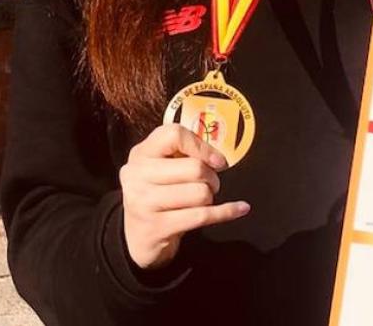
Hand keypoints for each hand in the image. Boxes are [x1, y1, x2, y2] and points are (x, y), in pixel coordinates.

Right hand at [119, 123, 250, 269]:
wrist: (134, 238)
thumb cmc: (155, 196)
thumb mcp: (158, 168)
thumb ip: (181, 154)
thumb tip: (218, 157)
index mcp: (141, 154)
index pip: (174, 135)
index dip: (201, 146)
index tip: (215, 159)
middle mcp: (137, 175)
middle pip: (194, 167)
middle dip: (212, 177)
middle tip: (211, 184)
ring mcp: (144, 202)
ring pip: (200, 193)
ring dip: (210, 197)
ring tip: (203, 200)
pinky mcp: (157, 227)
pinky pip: (203, 216)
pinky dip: (227, 212)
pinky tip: (239, 209)